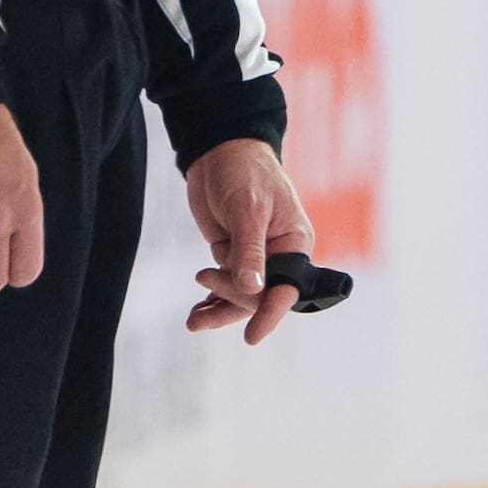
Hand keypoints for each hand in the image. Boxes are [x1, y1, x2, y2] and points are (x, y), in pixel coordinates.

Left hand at [182, 135, 314, 343]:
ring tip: (193, 321)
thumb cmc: (244, 171)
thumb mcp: (248, 208)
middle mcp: (279, 255)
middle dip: (232, 299)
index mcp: (295, 243)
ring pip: (240, 296)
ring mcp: (254, 257)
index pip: (287, 287)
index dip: (270, 312)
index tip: (251, 336)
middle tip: (204, 278)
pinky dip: (212, 299)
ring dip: (218, 309)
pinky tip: (196, 312)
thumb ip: (249, 250)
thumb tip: (252, 289)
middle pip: (260, 296)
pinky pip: (226, 286)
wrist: (219, 150)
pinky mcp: (232, 254)